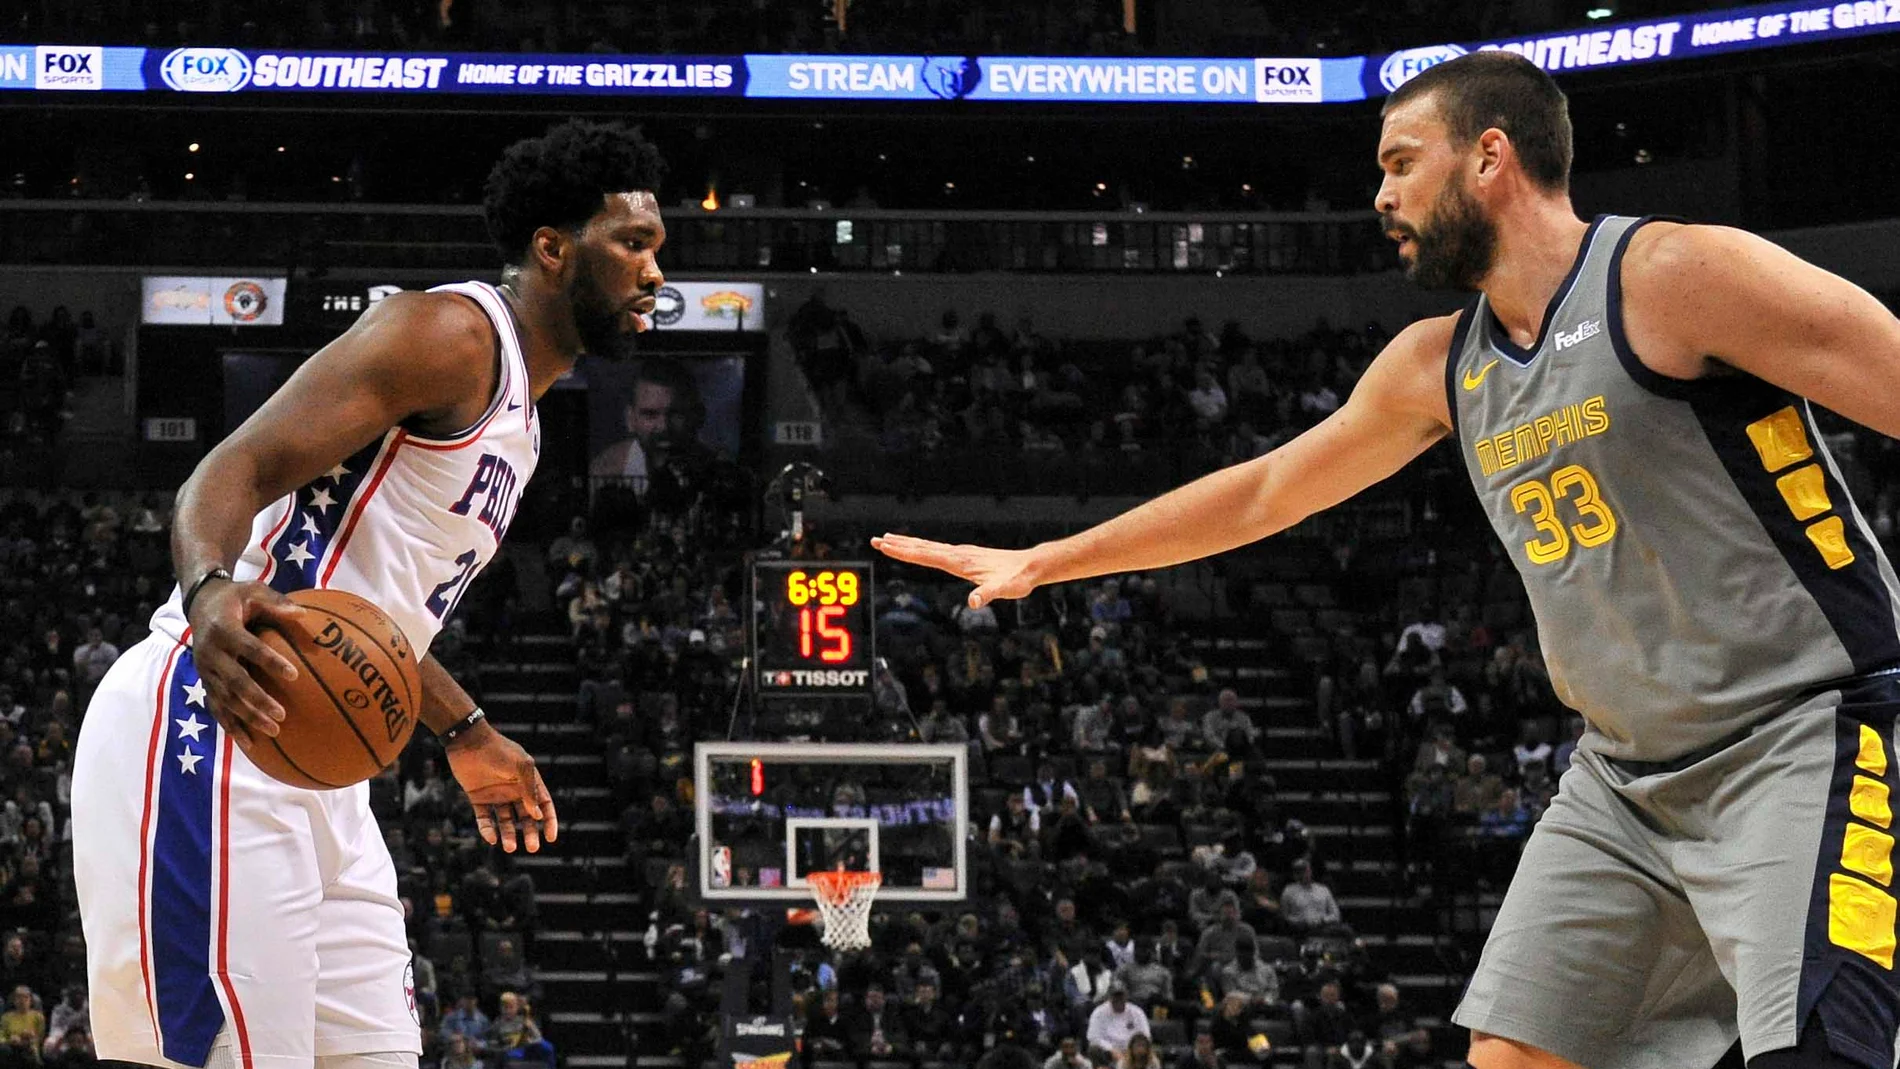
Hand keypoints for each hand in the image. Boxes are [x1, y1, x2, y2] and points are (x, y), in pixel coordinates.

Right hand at [186, 578, 301, 748]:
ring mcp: (205, 670)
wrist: (200, 604)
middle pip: (234, 681)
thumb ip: (276, 603)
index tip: (293, 675)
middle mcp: (210, 653)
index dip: (270, 661)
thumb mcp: (253, 591)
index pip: (249, 648)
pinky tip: (249, 743)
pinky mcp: (205, 682)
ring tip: (273, 731)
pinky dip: (231, 726)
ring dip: (247, 717)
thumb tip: (304, 613)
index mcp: (224, 629)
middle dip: (257, 699)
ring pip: (225, 699)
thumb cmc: (235, 597)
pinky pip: (216, 708)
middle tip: (282, 714)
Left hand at [445, 722, 558, 852]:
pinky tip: (492, 838)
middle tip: (532, 848)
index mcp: (528, 781)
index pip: (543, 805)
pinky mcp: (478, 799)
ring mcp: (496, 795)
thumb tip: (537, 815)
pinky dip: (488, 829)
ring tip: (510, 848)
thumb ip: (529, 790)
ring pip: (505, 821)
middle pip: (526, 817)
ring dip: (509, 835)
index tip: (550, 837)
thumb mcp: (521, 766)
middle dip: (530, 833)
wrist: (468, 741)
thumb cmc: (498, 750)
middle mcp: (514, 790)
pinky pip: (485, 818)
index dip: (548, 821)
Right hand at [870, 534, 1040, 608]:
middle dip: (898, 545)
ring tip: (889, 539)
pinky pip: (937, 549)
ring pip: (928, 546)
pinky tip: (920, 548)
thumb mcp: (1003, 590)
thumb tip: (974, 602)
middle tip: (875, 540)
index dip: (904, 552)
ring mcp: (961, 553)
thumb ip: (988, 594)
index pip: (926, 555)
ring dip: (907, 543)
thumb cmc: (1017, 579)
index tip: (885, 546)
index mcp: (960, 561)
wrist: (1030, 566)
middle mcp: (958, 554)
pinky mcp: (966, 556)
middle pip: (922, 548)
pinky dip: (922, 547)